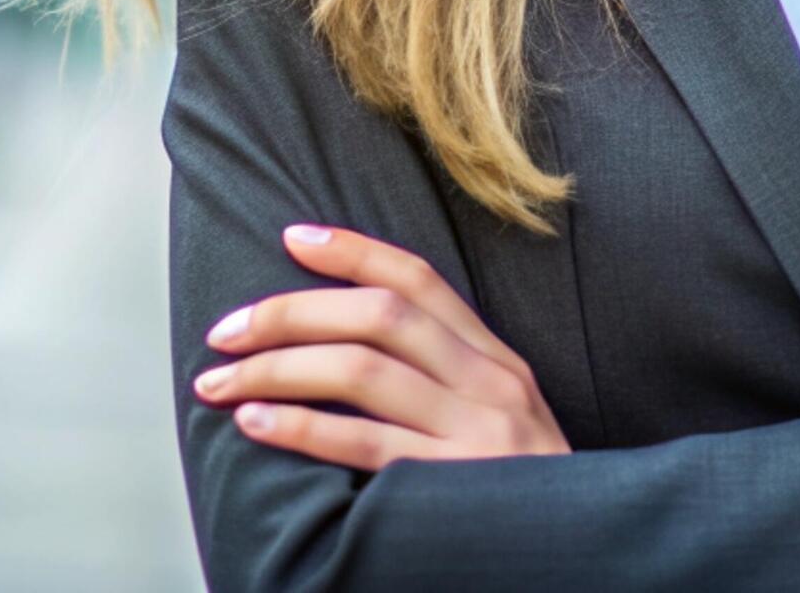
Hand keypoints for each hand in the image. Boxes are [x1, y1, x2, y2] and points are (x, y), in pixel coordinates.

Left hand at [192, 223, 570, 469]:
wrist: (580, 562)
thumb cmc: (517, 499)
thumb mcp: (503, 424)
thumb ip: (447, 384)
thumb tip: (349, 348)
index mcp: (498, 363)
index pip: (420, 282)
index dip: (354, 252)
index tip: (291, 239)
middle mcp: (491, 385)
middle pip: (379, 315)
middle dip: (290, 313)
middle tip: (225, 332)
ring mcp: (477, 433)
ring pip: (362, 370)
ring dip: (276, 368)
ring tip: (219, 382)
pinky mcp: (454, 485)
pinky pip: (364, 444)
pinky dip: (301, 427)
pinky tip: (256, 423)